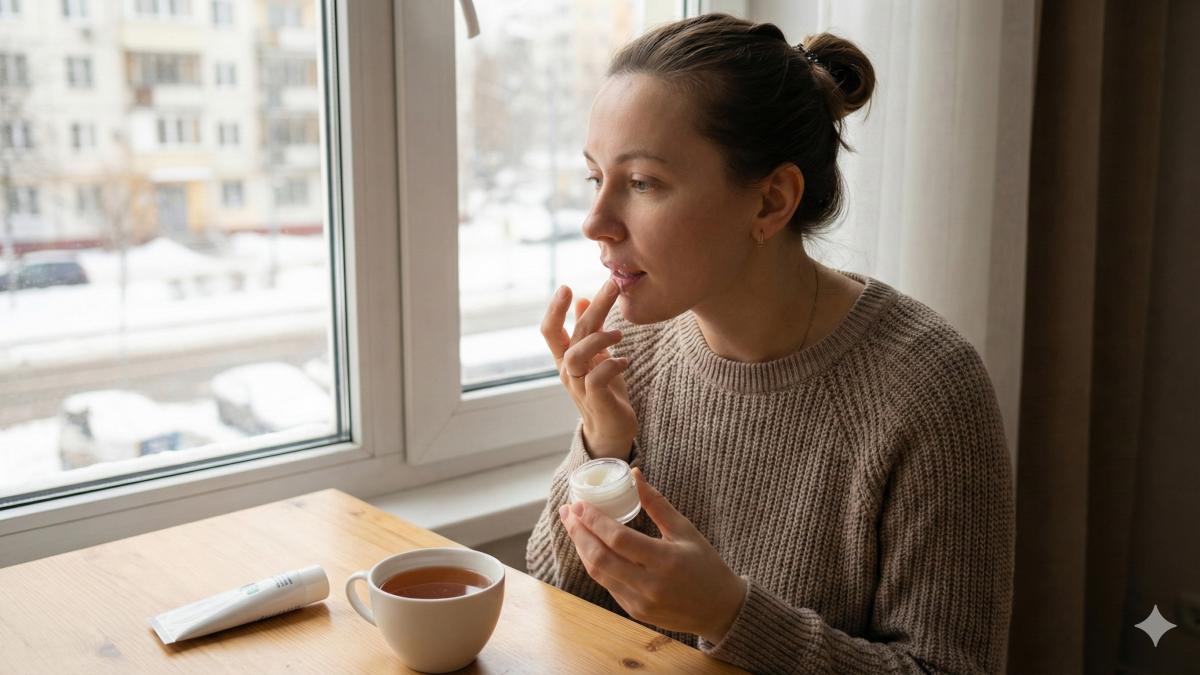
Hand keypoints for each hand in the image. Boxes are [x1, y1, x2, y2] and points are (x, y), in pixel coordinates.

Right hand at [541, 279, 636, 459]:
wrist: (611, 430)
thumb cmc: (605, 390)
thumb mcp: (597, 355)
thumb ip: (588, 330)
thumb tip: (582, 299)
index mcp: (566, 358)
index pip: (550, 331)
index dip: (555, 309)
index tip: (567, 287)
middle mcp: (568, 371)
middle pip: (574, 334)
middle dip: (595, 307)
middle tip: (613, 285)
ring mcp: (580, 387)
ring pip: (577, 356)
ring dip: (599, 339)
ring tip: (620, 334)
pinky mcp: (596, 400)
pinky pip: (596, 378)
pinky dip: (611, 365)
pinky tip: (624, 361)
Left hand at [559, 467, 747, 643]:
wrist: (720, 610)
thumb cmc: (706, 565)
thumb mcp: (685, 530)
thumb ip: (656, 504)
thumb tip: (635, 474)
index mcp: (666, 561)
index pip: (618, 539)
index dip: (594, 520)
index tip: (579, 504)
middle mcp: (650, 585)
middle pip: (600, 557)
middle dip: (578, 532)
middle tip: (567, 511)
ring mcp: (640, 602)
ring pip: (599, 573)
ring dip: (581, 548)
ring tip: (573, 526)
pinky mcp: (635, 612)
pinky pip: (607, 585)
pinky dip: (595, 564)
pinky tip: (589, 546)